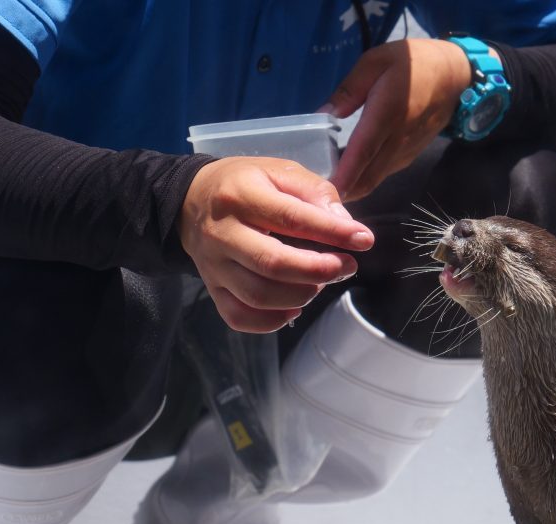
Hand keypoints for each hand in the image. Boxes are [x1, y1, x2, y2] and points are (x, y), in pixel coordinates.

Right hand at [179, 157, 374, 332]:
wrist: (192, 200)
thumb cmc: (246, 185)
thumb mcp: (280, 172)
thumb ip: (316, 193)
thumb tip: (345, 225)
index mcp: (241, 196)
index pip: (291, 219)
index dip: (333, 233)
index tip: (363, 240)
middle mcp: (223, 233)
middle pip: (273, 264)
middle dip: (320, 270)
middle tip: (346, 266)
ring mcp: (214, 266)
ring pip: (259, 295)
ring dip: (301, 295)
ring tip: (320, 282)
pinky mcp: (212, 289)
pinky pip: (241, 317)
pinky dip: (273, 320)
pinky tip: (293, 306)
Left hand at [324, 38, 474, 201]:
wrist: (454, 76)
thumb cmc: (412, 62)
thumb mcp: (374, 62)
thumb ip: (349, 90)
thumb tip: (324, 113)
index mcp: (387, 113)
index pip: (362, 152)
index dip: (344, 175)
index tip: (325, 190)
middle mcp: (398, 139)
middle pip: (367, 176)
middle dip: (343, 190)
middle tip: (316, 193)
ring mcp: (406, 151)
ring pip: (375, 180)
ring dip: (353, 187)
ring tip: (327, 186)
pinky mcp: (409, 156)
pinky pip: (383, 174)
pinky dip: (365, 180)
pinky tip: (349, 175)